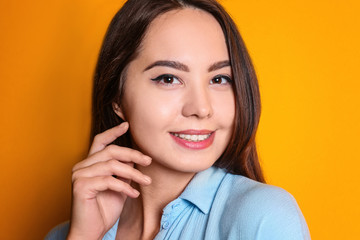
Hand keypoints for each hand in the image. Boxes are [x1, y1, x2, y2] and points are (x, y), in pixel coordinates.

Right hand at [67, 122, 151, 238]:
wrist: (92, 231)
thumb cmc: (104, 210)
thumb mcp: (119, 186)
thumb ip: (124, 171)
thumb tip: (135, 157)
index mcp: (89, 164)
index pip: (100, 141)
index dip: (113, 132)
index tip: (127, 125)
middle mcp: (81, 166)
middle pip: (110, 151)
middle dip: (132, 154)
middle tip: (148, 161)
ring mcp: (79, 175)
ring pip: (112, 165)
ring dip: (133, 173)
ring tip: (146, 182)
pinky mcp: (80, 186)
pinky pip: (109, 181)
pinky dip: (124, 187)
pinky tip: (134, 194)